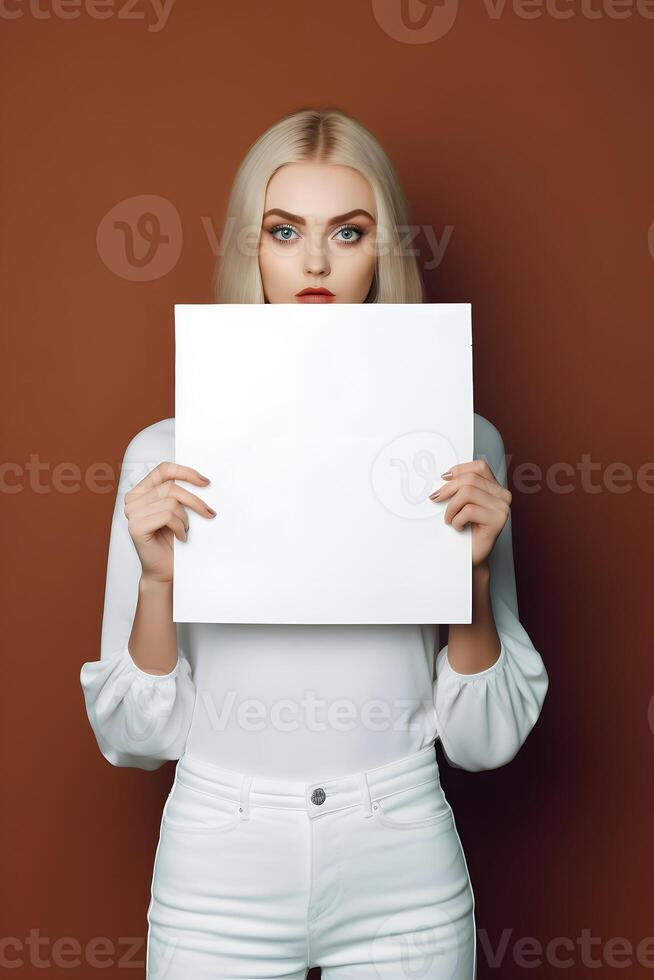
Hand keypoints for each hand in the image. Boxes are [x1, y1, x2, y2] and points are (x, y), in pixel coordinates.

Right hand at [124, 462, 216, 584]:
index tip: (205, 482)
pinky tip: (180, 537)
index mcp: (141, 491)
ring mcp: (132, 513)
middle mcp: (133, 500)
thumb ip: (179, 494)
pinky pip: (167, 516)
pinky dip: (180, 527)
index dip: (185, 472)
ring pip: (171, 503)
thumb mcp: (177, 511)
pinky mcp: (136, 527)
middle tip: (209, 512)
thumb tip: (203, 480)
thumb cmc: (171, 541)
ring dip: (185, 519)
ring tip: (185, 530)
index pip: (163, 470)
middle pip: (171, 487)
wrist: (164, 570)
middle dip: (194, 501)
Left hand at [428, 459, 510, 566]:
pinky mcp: (498, 520)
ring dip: (451, 507)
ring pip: (467, 493)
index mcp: (495, 488)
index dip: (460, 469)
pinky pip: (469, 510)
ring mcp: (502, 507)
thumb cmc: (466, 531)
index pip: (479, 467)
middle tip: (435, 498)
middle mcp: (503, 495)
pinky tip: (459, 527)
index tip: (444, 478)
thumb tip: (443, 476)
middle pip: (470, 479)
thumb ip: (460, 488)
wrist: (472, 557)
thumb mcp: (462, 504)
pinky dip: (457, 519)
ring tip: (449, 519)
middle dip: (448, 489)